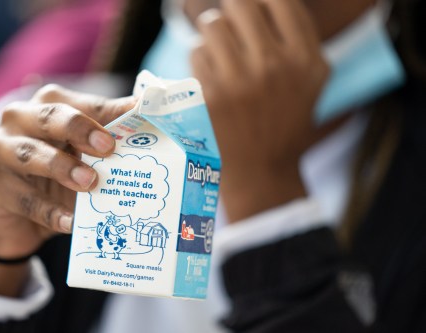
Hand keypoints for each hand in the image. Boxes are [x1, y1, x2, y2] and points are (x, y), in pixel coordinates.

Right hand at [0, 85, 133, 295]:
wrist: (13, 217)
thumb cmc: (55, 178)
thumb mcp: (81, 157)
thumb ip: (107, 141)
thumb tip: (149, 123)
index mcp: (47, 105)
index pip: (83, 104)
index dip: (111, 112)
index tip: (138, 116)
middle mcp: (19, 119)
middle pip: (50, 116)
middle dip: (80, 129)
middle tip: (108, 148)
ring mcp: (0, 150)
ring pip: (30, 154)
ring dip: (62, 168)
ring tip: (90, 184)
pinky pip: (24, 199)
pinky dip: (50, 212)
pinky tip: (71, 223)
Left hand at [191, 0, 329, 221]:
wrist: (261, 171)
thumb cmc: (284, 122)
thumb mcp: (311, 81)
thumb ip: (298, 39)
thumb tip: (267, 2)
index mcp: (305, 59)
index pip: (278, 0)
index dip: (261, 4)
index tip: (253, 15)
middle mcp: (275, 65)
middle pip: (240, 4)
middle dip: (231, 14)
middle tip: (230, 30)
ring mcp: (239, 80)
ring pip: (212, 25)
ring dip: (212, 37)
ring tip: (220, 58)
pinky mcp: (209, 95)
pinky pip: (196, 53)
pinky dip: (199, 61)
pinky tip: (209, 79)